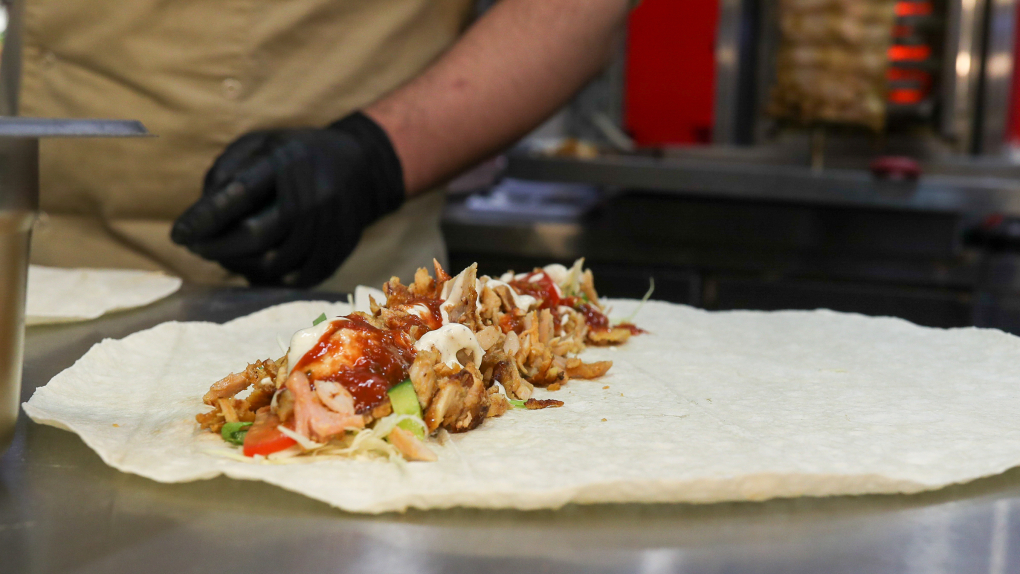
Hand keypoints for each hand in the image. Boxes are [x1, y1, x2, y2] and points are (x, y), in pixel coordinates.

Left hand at [171, 112, 404, 286]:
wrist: (361, 166)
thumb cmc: (296, 155)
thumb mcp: (260, 144)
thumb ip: (226, 171)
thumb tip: (202, 216)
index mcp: (287, 162)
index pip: (239, 194)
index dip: (204, 218)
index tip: (178, 235)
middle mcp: (312, 195)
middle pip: (255, 236)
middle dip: (216, 248)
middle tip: (196, 248)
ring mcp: (329, 226)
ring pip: (273, 263)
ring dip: (238, 265)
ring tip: (223, 256)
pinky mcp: (338, 250)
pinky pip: (296, 279)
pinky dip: (268, 278)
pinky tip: (253, 267)